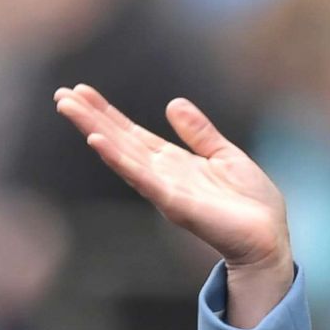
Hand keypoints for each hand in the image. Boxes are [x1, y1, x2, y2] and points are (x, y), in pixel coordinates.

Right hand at [52, 84, 289, 269]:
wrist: (269, 238)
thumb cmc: (251, 203)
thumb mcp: (226, 156)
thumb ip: (200, 133)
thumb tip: (173, 103)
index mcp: (174, 163)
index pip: (133, 134)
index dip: (108, 113)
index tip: (81, 91)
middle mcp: (163, 175)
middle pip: (120, 141)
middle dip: (91, 118)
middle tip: (60, 94)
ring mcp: (166, 190)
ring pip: (123, 156)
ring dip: (95, 131)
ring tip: (69, 109)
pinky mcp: (176, 204)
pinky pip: (143, 179)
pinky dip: (120, 160)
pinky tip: (97, 142)